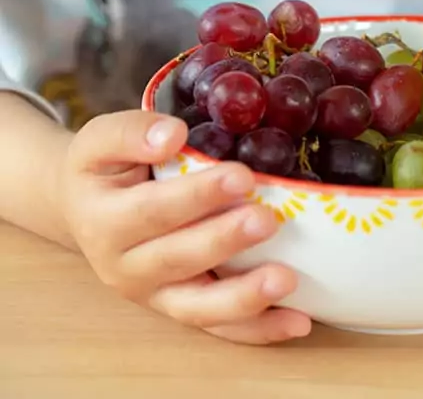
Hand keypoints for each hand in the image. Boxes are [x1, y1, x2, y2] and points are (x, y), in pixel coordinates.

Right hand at [56, 110, 310, 343]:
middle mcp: (125, 267)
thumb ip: (130, 133)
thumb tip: (173, 135)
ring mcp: (154, 295)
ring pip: (198, 307)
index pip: (154, 210)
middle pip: (179, 259)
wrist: (84, 209)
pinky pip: (219, 328)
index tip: (241, 176)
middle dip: (226, 240)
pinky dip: (259, 329)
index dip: (198, 196)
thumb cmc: (103, 170)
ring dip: (244, 297)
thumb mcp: (99, 141)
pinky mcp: (179, 310)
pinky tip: (298, 321)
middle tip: (268, 220)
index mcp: (105, 222)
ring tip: (287, 280)